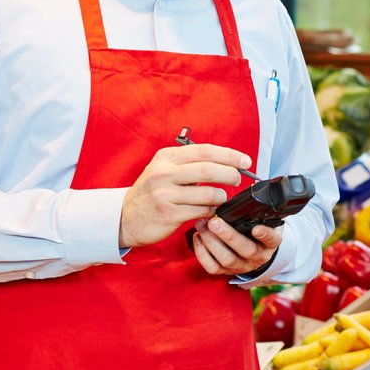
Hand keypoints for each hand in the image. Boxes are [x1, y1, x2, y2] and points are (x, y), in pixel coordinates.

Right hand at [119, 144, 250, 248]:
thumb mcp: (164, 170)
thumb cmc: (151, 192)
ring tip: (220, 198)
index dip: (229, 155)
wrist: (124, 218)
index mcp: (166, 157)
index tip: (245, 161)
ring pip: (208, 194)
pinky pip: (201, 211)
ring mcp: (165, 194)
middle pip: (209, 170)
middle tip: (238, 179)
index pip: (205, 151)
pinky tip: (209, 210)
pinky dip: (211, 211)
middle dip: (231, 174)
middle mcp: (164, 173)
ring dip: (221, 197)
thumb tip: (227, 162)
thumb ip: (190, 164)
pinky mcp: (168, 214)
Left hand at [191, 217, 280, 276]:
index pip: (271, 239)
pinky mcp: (226, 272)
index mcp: (270, 243)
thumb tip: (246, 191)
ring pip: (227, 260)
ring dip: (211, 242)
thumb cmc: (257, 229)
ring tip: (201, 225)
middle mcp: (258, 257)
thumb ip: (257, 211)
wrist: (254, 250)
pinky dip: (202, 253)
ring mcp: (242, 266)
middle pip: (246, 250)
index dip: (264, 234)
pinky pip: (213, 267)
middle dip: (228, 236)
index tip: (256, 228)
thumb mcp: (263, 219)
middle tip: (214, 222)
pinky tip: (198, 237)